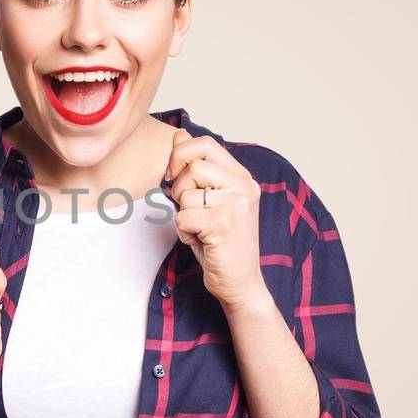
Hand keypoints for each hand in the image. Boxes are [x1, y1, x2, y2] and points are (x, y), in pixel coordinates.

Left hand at [166, 130, 267, 310]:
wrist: (241, 283)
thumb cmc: (222, 242)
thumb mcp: (210, 200)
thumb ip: (197, 168)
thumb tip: (178, 135)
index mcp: (242, 178)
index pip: (205, 144)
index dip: (180, 155)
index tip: (174, 175)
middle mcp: (244, 188)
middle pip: (193, 167)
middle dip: (180, 190)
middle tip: (192, 211)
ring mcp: (236, 206)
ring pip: (185, 194)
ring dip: (182, 216)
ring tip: (201, 231)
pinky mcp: (223, 225)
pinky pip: (183, 217)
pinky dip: (184, 232)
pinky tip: (202, 242)